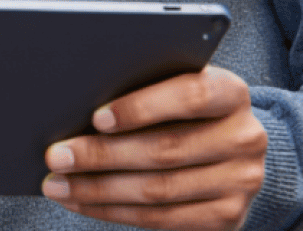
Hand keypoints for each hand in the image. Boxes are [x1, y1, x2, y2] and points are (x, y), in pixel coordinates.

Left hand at [41, 66, 265, 230]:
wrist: (231, 145)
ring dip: (99, 190)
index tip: (97, 117)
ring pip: (160, 190)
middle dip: (103, 155)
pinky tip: (82, 202)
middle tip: (57, 155)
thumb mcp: (174, 85)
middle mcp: (245, 137)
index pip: (190, 96)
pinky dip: (114, 211)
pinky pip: (163, 220)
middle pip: (166, 150)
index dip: (142, 107)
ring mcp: (241, 182)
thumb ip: (143, 87)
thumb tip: (78, 103)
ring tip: (58, 184)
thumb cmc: (184, 107)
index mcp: (232, 92)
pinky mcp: (228, 217)